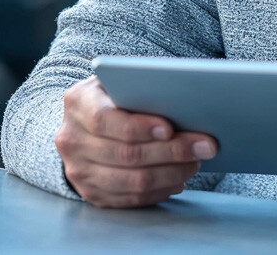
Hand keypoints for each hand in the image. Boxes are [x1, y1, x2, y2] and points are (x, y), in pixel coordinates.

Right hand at [55, 75, 216, 207]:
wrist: (85, 120)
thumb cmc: (116, 93)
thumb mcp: (121, 79)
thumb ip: (144, 83)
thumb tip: (184, 92)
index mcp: (78, 102)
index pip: (105, 119)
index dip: (139, 127)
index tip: (170, 128)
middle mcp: (71, 138)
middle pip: (125, 153)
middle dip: (171, 151)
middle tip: (206, 146)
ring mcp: (78, 170)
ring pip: (131, 181)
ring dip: (170, 173)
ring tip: (196, 163)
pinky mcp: (90, 193)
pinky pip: (129, 198)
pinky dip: (159, 190)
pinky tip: (179, 179)